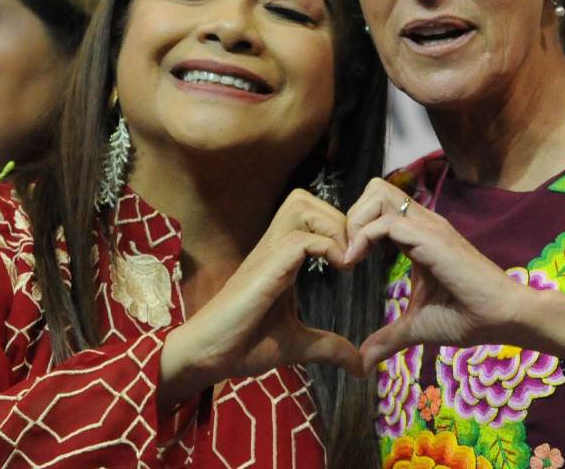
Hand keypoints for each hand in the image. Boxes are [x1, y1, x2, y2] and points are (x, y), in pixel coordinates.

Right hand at [160, 189, 360, 403]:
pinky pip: (300, 239)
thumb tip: (359, 365)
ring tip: (345, 260)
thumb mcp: (297, 344)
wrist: (206, 357)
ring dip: (331, 226)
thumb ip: (328, 347)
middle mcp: (272, 248)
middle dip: (337, 219)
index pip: (309, 215)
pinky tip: (339, 270)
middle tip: (353, 255)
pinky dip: (327, 247)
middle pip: (304, 199)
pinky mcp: (264, 270)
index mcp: (280, 258)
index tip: (357, 261)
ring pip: (301, 205)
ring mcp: (266, 255)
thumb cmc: (241, 345)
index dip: (339, 228)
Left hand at [345, 178, 533, 373]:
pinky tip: (355, 264)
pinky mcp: (433, 238)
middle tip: (346, 254)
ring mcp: (429, 227)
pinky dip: (363, 237)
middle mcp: (423, 223)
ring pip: (379, 193)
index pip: (378, 207)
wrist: (502, 318)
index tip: (345, 262)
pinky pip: (387, 222)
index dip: (355, 227)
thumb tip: (362, 362)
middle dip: (351, 216)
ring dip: (355, 221)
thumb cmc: (466, 317)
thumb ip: (387, 338)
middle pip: (376, 189)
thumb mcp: (415, 327)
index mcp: (418, 236)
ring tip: (350, 257)